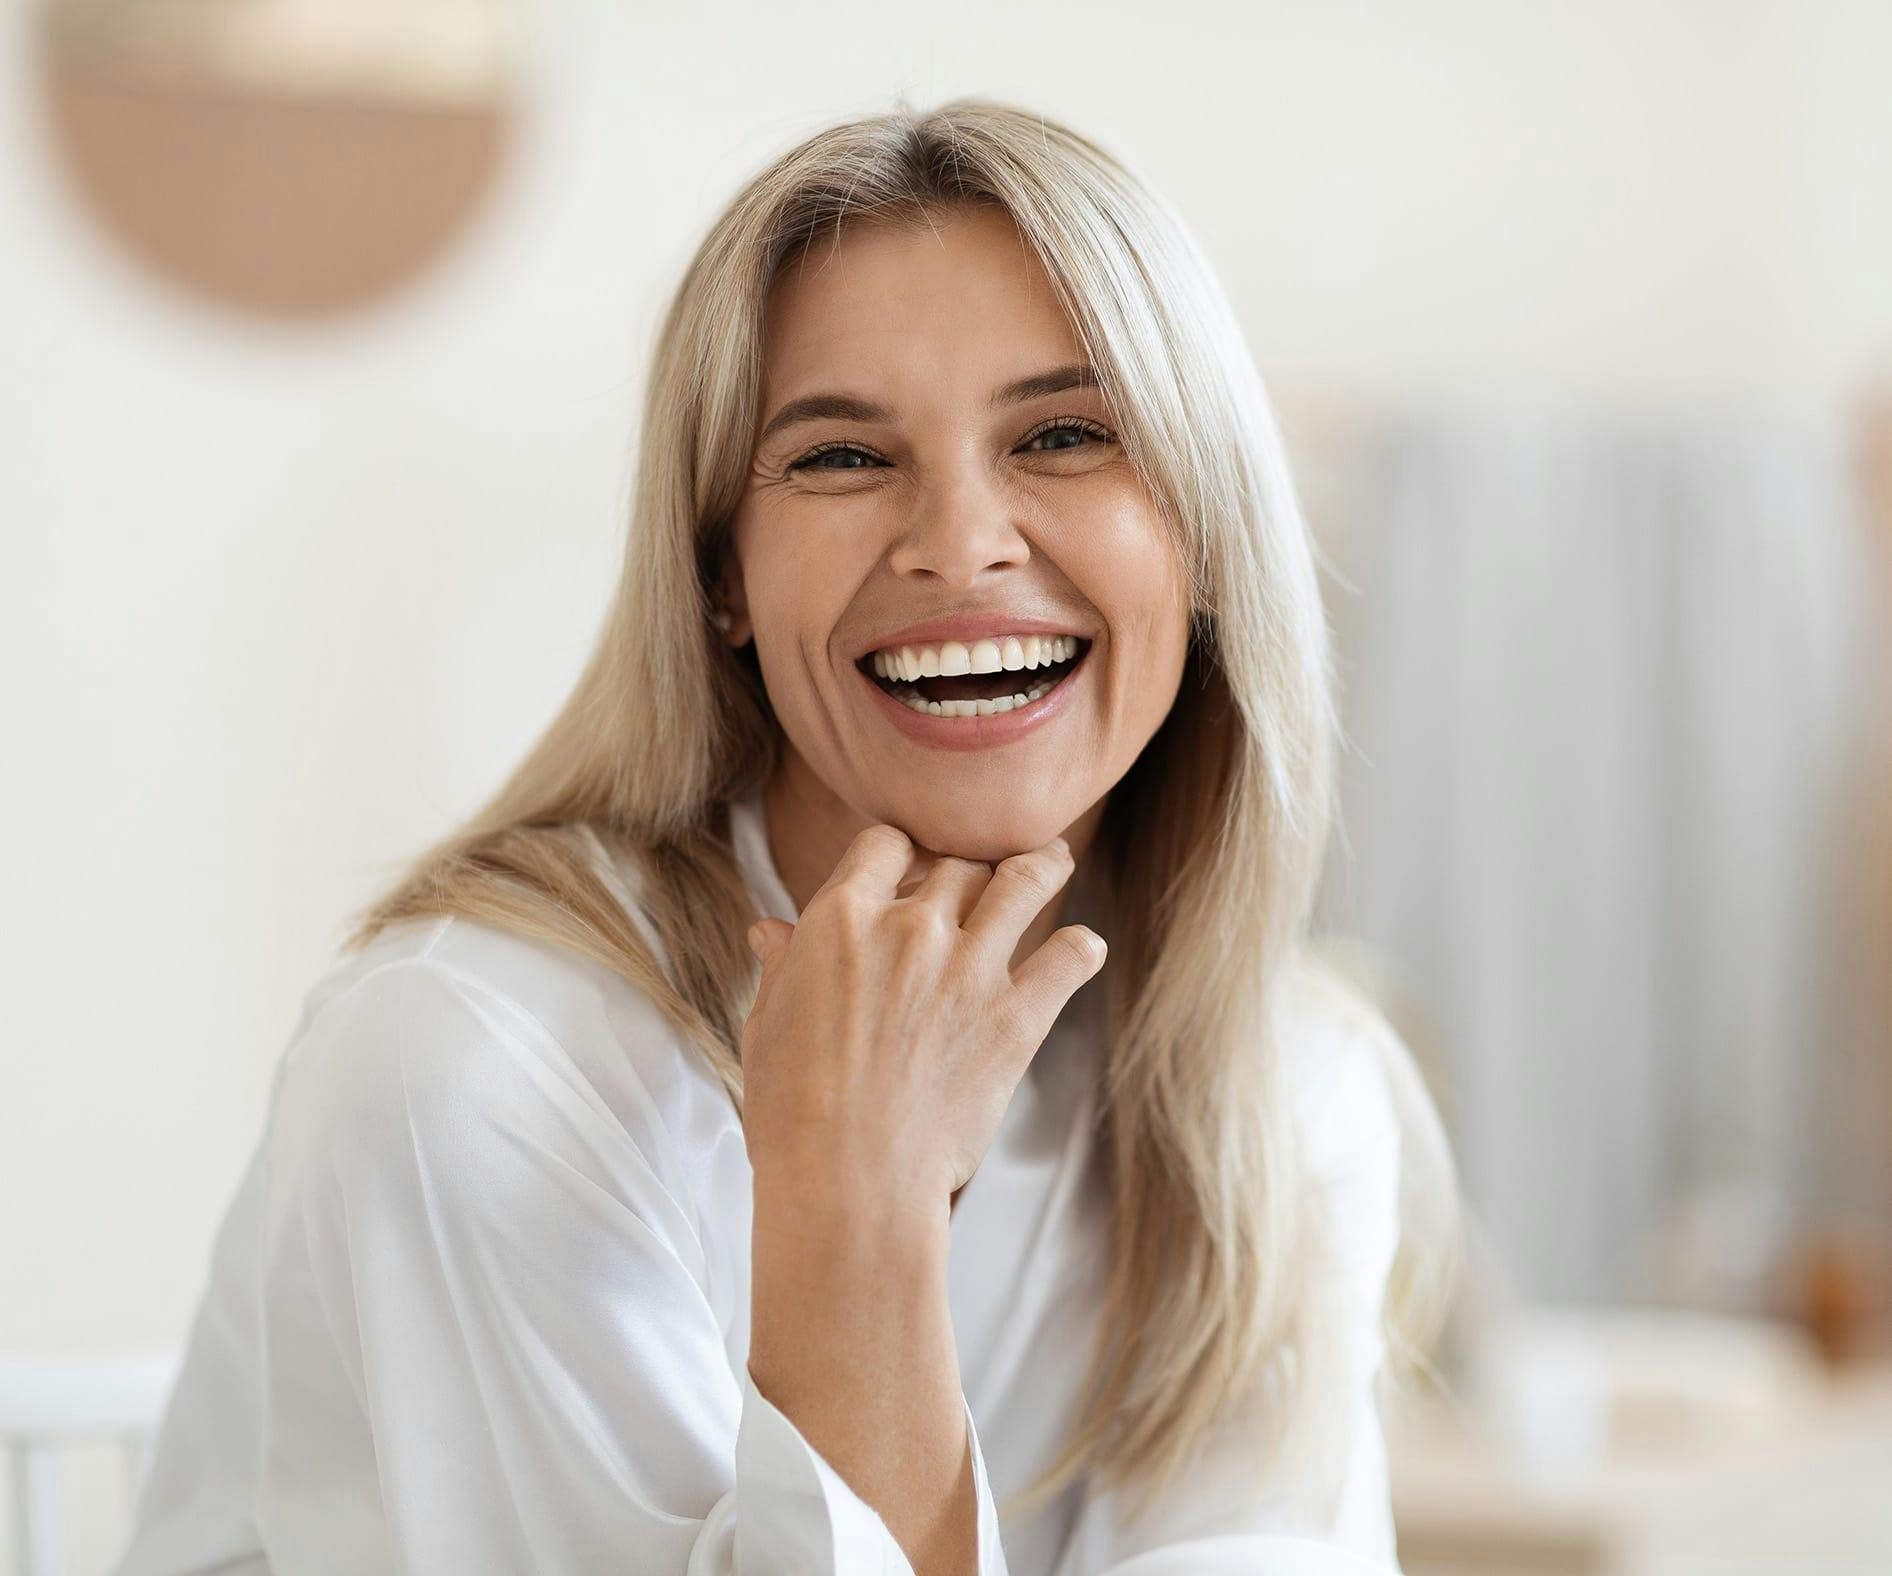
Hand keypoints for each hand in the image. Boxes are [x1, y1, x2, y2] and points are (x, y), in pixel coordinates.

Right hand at [739, 823, 1105, 1218]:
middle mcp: (910, 927)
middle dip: (965, 868)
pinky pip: (1069, 958)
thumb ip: (782, 967)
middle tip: (978, 879)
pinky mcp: (1016, 1016)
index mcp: (841, 919)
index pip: (884, 843)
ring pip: (1024, 882)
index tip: (911, 865)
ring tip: (1052, 861)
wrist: (847, 1179)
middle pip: (957, 863)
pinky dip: (1080, 949)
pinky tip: (1082, 949)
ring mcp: (970, 968)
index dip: (900, 851)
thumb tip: (770, 930)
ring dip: (1041, 866)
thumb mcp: (767, 1026)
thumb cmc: (792, 1111)